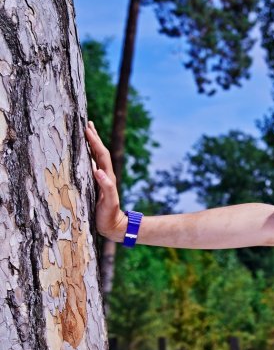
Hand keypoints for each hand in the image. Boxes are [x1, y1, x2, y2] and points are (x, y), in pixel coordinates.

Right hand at [84, 120, 126, 240]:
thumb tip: (98, 171)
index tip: (87, 128)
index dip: (95, 141)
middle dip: (94, 137)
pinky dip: (87, 156)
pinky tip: (83, 154)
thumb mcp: (109, 202)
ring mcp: (100, 179)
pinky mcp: (96, 185)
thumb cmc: (110, 216)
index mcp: (107, 176)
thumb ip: (106, 187)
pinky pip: (91, 166)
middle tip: (87, 123)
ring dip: (91, 144)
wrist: (114, 227)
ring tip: (86, 133)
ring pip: (95, 157)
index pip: (101, 154)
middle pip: (99, 152)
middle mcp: (104, 175)